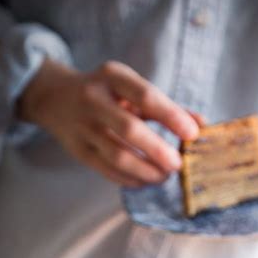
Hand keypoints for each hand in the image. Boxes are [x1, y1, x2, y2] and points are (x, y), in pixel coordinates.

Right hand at [18, 59, 201, 186]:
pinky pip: (107, 170)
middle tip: (178, 164)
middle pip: (129, 130)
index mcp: (112, 76)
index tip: (193, 134)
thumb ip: (167, 107)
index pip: (146, 96)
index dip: (172, 116)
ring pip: (117, 156)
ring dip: (146, 171)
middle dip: (158, 151)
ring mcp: (82, 127)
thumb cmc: (107, 94)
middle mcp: (93, 99)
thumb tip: (202, 126)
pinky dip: (130, 179)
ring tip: (164, 176)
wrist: (55, 98)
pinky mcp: (77, 150)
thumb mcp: (132, 89)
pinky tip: (145, 180)